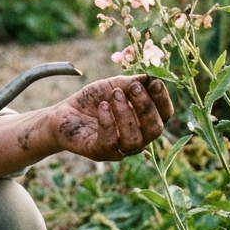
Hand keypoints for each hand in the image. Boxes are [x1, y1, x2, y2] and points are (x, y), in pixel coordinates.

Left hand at [46, 75, 172, 160]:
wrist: (65, 113)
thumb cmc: (94, 100)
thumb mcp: (114, 86)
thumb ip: (133, 83)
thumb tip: (151, 77)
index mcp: (145, 122)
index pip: (165, 115)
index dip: (162, 99)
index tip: (154, 82)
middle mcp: (138, 139)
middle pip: (154, 129)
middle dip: (146, 107)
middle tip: (133, 88)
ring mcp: (120, 149)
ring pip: (134, 140)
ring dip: (126, 114)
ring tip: (115, 95)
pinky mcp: (99, 153)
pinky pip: (110, 143)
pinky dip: (108, 122)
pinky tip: (102, 106)